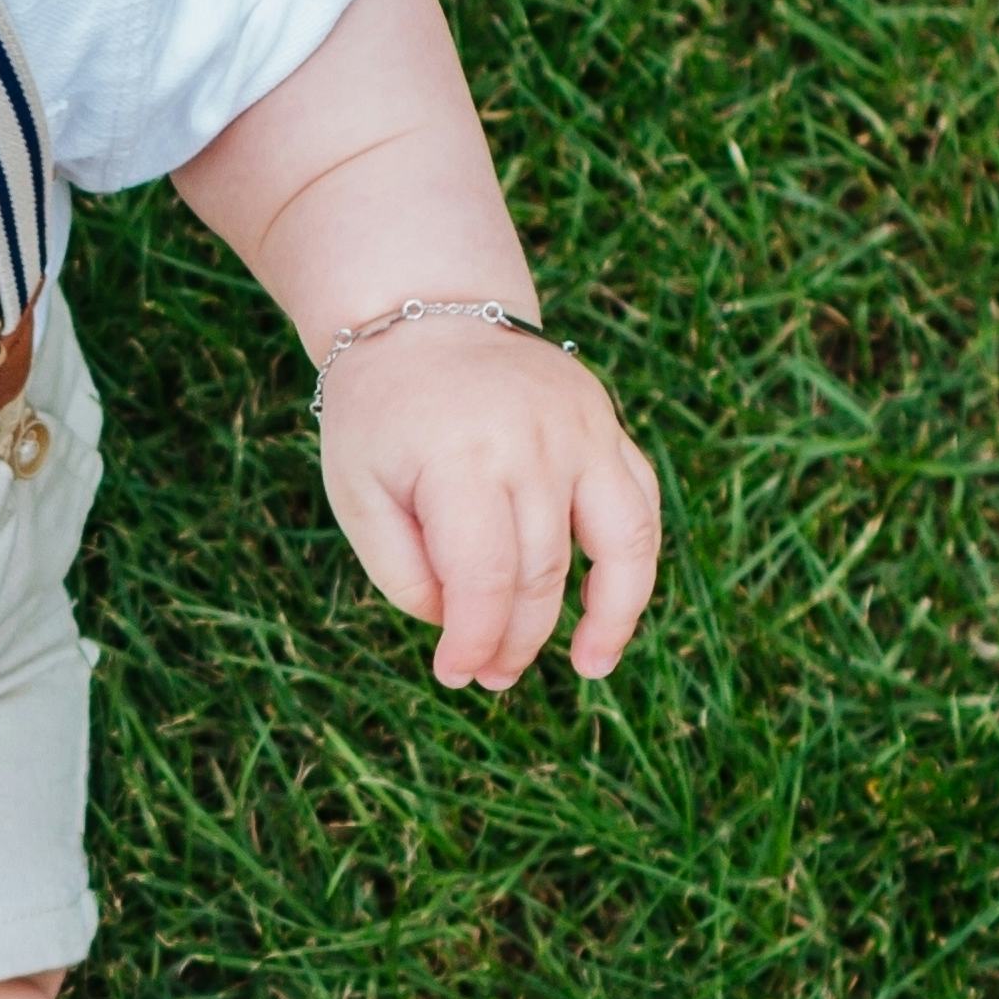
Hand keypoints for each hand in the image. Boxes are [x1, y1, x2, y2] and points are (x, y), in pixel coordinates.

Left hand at [320, 320, 663, 688]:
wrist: (426, 320)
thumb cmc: (381, 420)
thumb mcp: (356, 493)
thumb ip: (402, 571)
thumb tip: (461, 627)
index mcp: (461, 457)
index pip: (485, 577)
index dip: (475, 640)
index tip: (454, 674)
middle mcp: (533, 441)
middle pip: (544, 572)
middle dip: (519, 640)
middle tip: (492, 678)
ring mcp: (583, 430)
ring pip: (621, 543)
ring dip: (609, 617)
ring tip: (590, 666)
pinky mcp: (608, 426)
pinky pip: (641, 505)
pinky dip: (636, 564)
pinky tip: (611, 609)